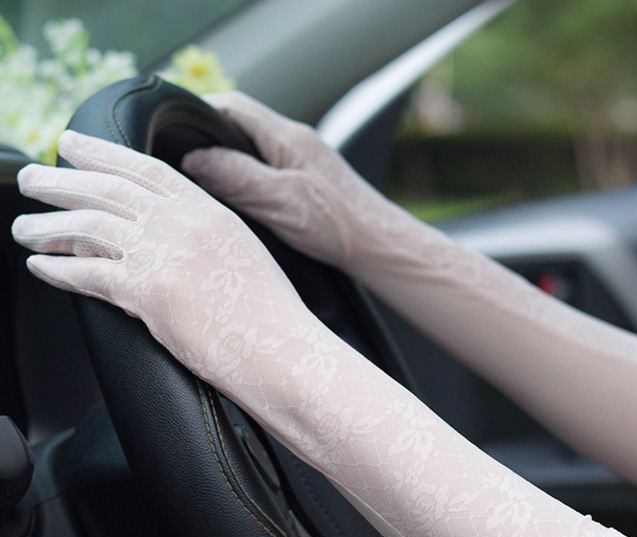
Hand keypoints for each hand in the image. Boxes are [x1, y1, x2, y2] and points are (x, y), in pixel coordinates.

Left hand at [12, 130, 312, 392]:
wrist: (285, 351)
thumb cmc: (272, 318)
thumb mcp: (243, 260)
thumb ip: (205, 241)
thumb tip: (166, 243)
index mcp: (210, 213)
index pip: (147, 170)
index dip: (104, 153)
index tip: (73, 145)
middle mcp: (184, 225)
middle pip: (109, 189)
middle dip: (62, 180)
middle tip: (32, 178)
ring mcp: (165, 255)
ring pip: (89, 224)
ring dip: (46, 225)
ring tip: (24, 227)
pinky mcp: (149, 292)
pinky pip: (87, 272)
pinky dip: (56, 269)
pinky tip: (39, 266)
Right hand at [182, 91, 423, 272]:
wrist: (379, 246)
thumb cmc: (339, 224)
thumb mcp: (281, 200)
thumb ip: (237, 177)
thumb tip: (195, 158)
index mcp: (287, 137)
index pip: (232, 107)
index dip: (198, 115)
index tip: (173, 134)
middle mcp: (296, 142)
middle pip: (240, 127)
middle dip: (209, 140)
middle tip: (183, 164)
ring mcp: (303, 161)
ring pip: (253, 150)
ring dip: (229, 163)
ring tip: (205, 185)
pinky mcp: (308, 182)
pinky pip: (268, 170)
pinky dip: (248, 180)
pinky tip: (241, 203)